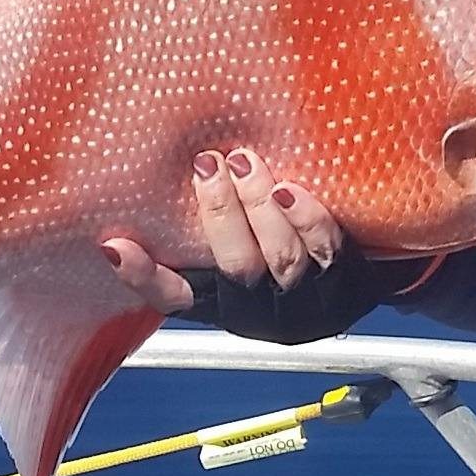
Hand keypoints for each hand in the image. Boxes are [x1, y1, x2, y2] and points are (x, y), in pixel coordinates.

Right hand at [99, 146, 345, 312]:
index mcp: (224, 306)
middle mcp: (263, 312)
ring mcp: (307, 299)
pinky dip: (306, 218)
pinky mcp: (346, 280)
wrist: (359, 281)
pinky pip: (326, 248)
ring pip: (280, 256)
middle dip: (219, 213)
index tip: (116, 247)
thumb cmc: (284, 260)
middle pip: (236, 267)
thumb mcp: (230, 258)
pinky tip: (288, 190)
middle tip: (206, 165)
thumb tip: (125, 218)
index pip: (173, 298)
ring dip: (259, 206)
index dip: (143, 276)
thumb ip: (189, 242)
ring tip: (244, 163)